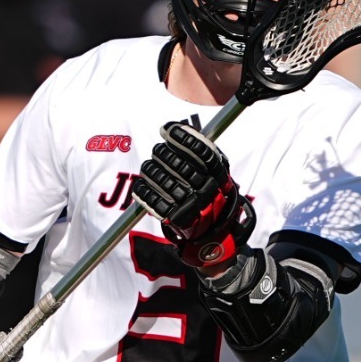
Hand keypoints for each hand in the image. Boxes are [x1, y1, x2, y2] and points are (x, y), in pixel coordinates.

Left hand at [132, 121, 256, 274]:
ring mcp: (192, 205)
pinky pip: (155, 202)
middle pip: (179, 165)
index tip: (168, 129)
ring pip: (164, 181)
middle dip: (163, 154)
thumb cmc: (212, 194)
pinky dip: (144, 191)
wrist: (214, 232)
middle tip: (157, 150)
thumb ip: (204, 154)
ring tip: (148, 167)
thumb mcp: (218, 174)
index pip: (202, 152)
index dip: (183, 137)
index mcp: (219, 176)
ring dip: (151, 170)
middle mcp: (207, 190)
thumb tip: (176, 130)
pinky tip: (141, 185)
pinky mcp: (178, 219)